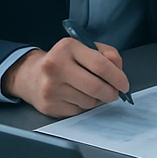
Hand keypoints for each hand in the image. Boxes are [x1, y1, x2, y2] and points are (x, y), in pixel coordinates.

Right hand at [2, 39, 128, 117]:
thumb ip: (107, 54)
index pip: (100, 64)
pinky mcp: (49, 106)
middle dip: (111, 93)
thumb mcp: (85, 47)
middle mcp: (56, 66)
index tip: (124, 84)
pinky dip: (85, 107)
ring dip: (98, 100)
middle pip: (95, 86)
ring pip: (89, 101)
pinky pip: (79, 111)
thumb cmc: (64, 60)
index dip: (117, 77)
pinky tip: (79, 97)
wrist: (32, 75)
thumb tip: (119, 70)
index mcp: (67, 47)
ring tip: (93, 92)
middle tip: (115, 93)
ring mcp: (51, 88)